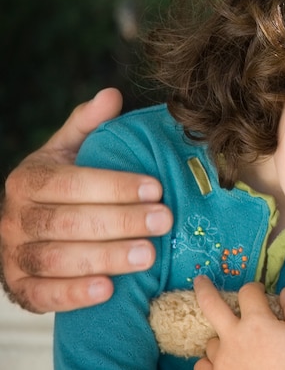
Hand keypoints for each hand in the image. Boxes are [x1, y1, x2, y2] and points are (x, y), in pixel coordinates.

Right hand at [0, 88, 172, 312]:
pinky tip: (108, 289)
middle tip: (164, 221)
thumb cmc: (62, 186)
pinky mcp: (21, 289)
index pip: (69, 182)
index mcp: (29, 179)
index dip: (113, 186)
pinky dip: (74, 294)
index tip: (156, 188)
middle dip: (120, 222)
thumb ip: (89, 126)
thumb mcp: (69, 152)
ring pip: (56, 259)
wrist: (30, 230)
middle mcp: (15, 217)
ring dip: (105, 258)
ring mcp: (14, 255)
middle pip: (66, 222)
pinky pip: (43, 295)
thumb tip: (112, 95)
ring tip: (148, 255)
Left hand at [194, 276, 284, 369]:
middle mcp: (233, 336)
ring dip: (222, 338)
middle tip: (199, 280)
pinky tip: (223, 363)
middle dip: (204, 289)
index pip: (249, 292)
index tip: (260, 292)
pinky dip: (212, 361)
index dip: (255, 288)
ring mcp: (220, 359)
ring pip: (212, 340)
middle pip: (210, 304)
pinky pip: (204, 364)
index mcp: (257, 322)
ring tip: (237, 344)